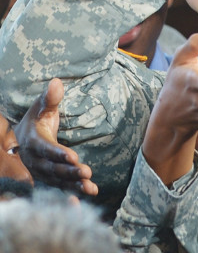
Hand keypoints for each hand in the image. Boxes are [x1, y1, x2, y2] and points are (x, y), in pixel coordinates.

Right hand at [13, 79, 97, 194]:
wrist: (22, 139)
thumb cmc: (36, 119)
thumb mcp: (41, 107)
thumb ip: (49, 98)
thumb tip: (57, 82)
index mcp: (33, 142)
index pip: (46, 149)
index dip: (58, 153)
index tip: (73, 156)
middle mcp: (35, 161)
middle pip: (53, 168)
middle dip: (69, 171)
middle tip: (86, 172)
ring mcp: (42, 172)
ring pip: (58, 181)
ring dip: (74, 185)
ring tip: (91, 188)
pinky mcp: (49, 180)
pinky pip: (60, 189)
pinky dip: (71, 194)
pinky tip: (84, 199)